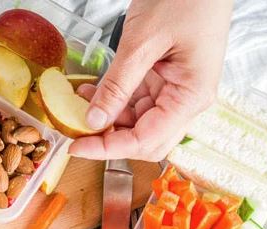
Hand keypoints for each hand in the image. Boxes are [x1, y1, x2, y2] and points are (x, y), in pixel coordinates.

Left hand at [69, 0, 232, 160]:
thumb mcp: (142, 42)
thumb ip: (117, 85)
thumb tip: (94, 121)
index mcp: (190, 97)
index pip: (146, 141)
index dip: (108, 149)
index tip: (77, 146)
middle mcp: (187, 100)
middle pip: (145, 140)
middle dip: (110, 140)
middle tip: (76, 133)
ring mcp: (177, 90)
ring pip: (138, 123)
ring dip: (108, 121)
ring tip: (78, 106)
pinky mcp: (166, 79)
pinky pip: (137, 102)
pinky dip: (114, 102)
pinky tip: (91, 94)